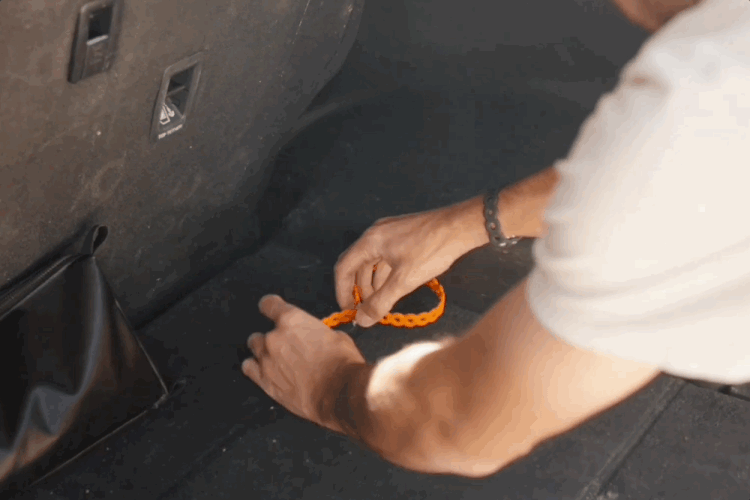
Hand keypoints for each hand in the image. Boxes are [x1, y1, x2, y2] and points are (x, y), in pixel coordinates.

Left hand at [242, 294, 365, 432]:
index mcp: (292, 320)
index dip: (270, 306)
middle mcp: (274, 338)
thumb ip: (318, 332)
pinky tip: (266, 371)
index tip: (272, 308)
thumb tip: (316, 336)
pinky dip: (255, 368)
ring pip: (254, 349)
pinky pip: (249, 369)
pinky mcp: (266, 382)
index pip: (268, 304)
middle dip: (271, 338)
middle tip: (285, 345)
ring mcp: (267, 361)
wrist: (339, 393)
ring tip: (276, 360)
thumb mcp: (336, 336)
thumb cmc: (342, 363)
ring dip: (263, 352)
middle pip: (260, 333)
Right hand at [334, 205, 468, 327]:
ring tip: (380, 303)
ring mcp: (390, 232)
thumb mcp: (404, 281)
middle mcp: (376, 234)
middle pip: (356, 264)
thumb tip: (361, 321)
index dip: (342, 291)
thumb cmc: (432, 251)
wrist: (462, 226)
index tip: (348, 311)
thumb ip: (381, 302)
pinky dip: (385, 274)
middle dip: (358, 289)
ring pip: (372, 262)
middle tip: (365, 310)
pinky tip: (393, 288)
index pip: (343, 268)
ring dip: (372, 283)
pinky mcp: (404, 235)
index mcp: (370, 241)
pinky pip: (385, 257)